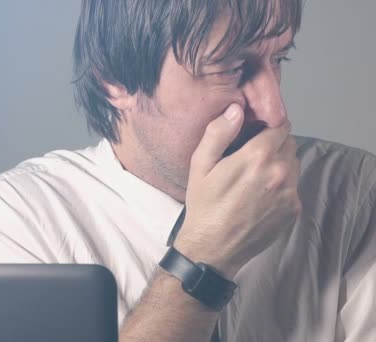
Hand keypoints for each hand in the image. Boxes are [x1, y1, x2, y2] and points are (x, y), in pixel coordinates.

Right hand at [174, 103, 301, 278]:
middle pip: (289, 143)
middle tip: (250, 157)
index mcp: (258, 156)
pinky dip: (281, 186)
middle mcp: (281, 172)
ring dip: (279, 165)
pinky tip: (259, 196)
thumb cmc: (204, 205)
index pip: (280, 125)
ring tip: (254, 178)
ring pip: (293, 164)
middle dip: (273, 145)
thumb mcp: (200, 165)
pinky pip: (293, 187)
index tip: (254, 133)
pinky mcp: (293, 210)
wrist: (213, 248)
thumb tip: (236, 109)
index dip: (267, 126)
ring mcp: (290, 193)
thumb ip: (218, 133)